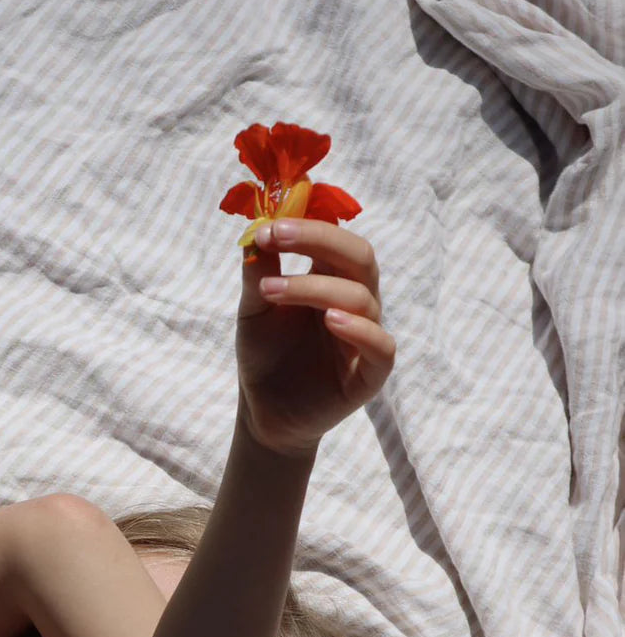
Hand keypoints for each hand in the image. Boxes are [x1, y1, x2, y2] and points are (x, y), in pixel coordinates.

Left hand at [236, 218, 395, 457]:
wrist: (264, 412)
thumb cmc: (265, 355)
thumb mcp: (254, 309)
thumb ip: (259, 271)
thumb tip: (256, 227)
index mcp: (331, 278)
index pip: (335, 237)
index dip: (307, 224)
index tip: (269, 224)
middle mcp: (355, 301)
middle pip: (358, 255)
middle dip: (319, 240)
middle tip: (277, 236)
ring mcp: (366, 335)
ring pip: (361, 297)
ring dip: (314, 288)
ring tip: (271, 290)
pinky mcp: (370, 373)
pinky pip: (381, 346)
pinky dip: (360, 330)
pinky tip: (331, 320)